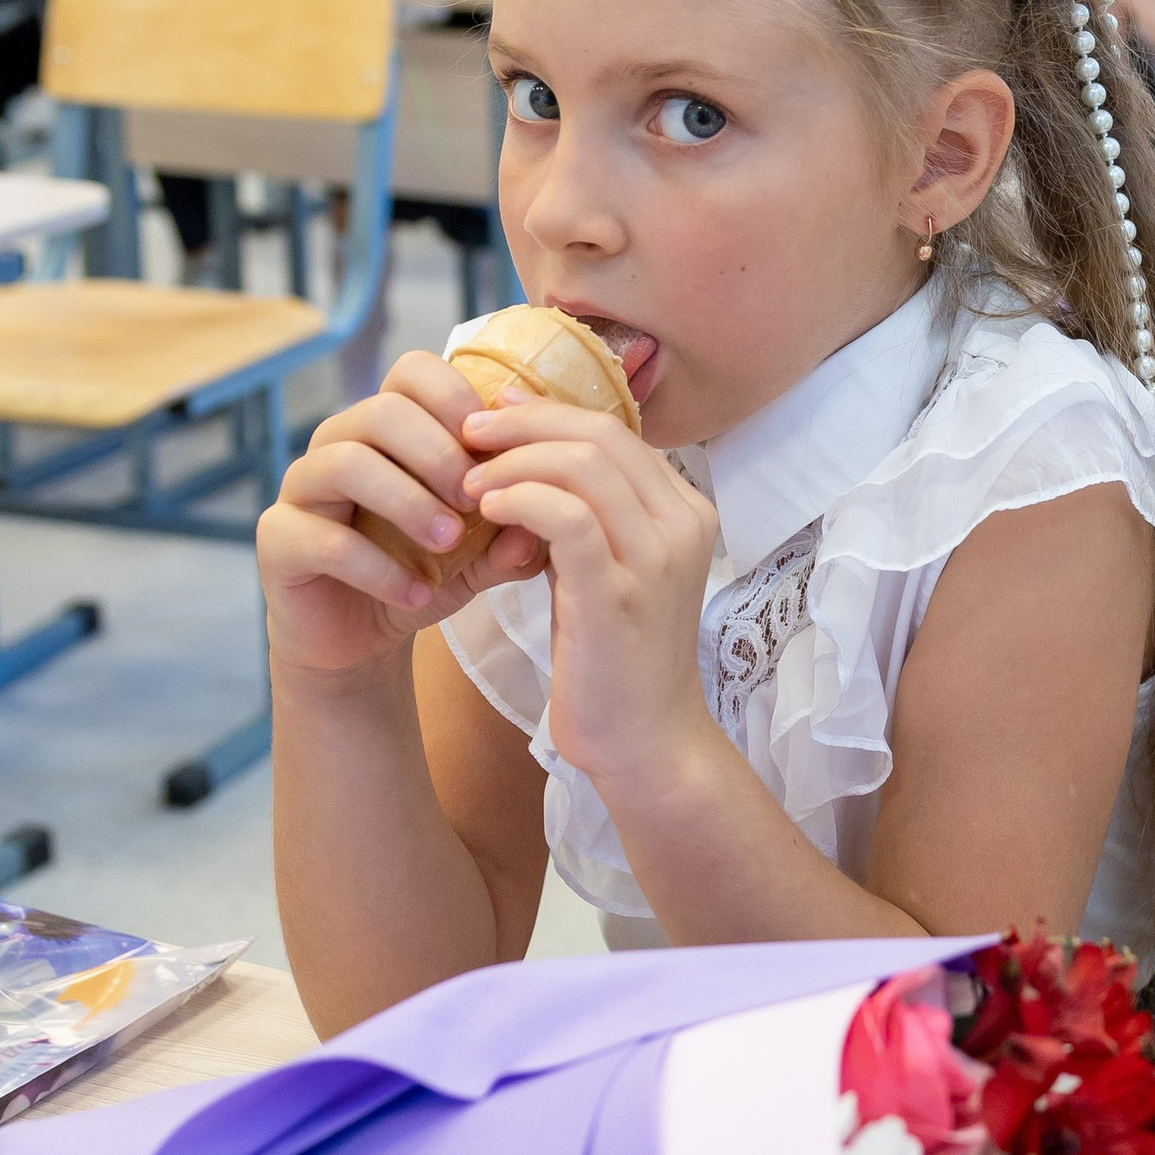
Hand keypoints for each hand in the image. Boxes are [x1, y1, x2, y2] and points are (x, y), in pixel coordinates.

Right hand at [259, 352, 545, 677]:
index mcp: (386, 427)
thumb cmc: (420, 574)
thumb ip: (511, 537)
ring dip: (407, 500)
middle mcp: (338, 443)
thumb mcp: (478, 556)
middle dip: (437, 452)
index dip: (456, 397)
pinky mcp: (278, 538)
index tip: (495, 450)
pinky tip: (416, 593)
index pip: (413, 371)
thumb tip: (546, 521)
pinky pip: (322, 537)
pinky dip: (377, 567)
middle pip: (381, 410)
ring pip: (345, 462)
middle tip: (476, 500)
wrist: (359, 637)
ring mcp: (302, 487)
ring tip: (449, 541)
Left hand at [459, 398, 718, 796]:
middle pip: (600, 434)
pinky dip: (519, 499)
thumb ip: (585, 518)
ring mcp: (656, 559)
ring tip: (469, 479)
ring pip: (583, 464)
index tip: (494, 412)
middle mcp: (682, 525)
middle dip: (525, 423)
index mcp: (685, 512)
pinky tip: (488, 509)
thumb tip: (526, 462)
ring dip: (514, 461)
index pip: (616, 430)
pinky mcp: (618, 595)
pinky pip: (567, 516)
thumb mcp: (609, 571)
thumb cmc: (616, 659)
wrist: (646, 742)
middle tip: (469, 432)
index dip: (549, 412)